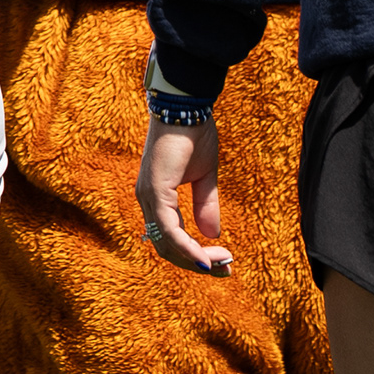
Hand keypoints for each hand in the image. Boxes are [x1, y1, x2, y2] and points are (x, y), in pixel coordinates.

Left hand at [137, 115, 231, 275]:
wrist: (186, 106)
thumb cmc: (193, 134)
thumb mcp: (204, 175)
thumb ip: (205, 204)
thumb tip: (213, 234)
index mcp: (156, 197)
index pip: (170, 239)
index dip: (195, 255)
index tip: (223, 260)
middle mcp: (147, 200)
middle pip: (167, 248)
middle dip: (197, 262)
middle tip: (226, 267)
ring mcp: (149, 196)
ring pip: (167, 244)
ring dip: (195, 259)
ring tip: (222, 262)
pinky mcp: (156, 190)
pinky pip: (169, 230)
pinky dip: (187, 248)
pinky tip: (205, 259)